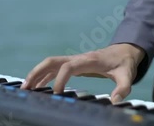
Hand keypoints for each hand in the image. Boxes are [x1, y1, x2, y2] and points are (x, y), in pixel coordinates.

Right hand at [20, 43, 144, 101]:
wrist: (125, 50)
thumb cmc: (125, 63)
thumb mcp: (127, 76)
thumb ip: (123, 88)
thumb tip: (115, 102)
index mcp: (89, 60)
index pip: (69, 66)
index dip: (60, 79)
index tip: (57, 94)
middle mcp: (78, 58)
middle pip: (52, 61)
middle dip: (37, 72)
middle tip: (26, 87)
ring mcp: (74, 60)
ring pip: (50, 64)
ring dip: (36, 74)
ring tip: (25, 89)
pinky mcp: (74, 64)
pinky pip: (54, 68)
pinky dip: (43, 76)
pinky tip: (38, 88)